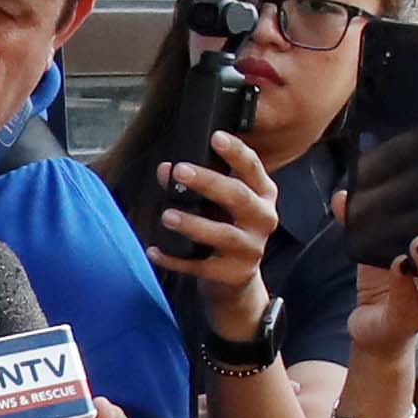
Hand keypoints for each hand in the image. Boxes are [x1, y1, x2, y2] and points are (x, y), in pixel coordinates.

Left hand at [151, 122, 292, 338]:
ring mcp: (251, 249)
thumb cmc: (226, 229)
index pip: (253, 168)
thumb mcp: (216, 205)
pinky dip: (176, 259)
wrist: (236, 281)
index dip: (236, 152)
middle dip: (209, 182)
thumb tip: (165, 169)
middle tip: (180, 171)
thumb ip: (193, 185)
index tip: (215, 137)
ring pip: (223, 234)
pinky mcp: (234, 274)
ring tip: (167, 216)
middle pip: (239, 197)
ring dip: (193, 224)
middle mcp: (263, 219)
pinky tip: (154, 251)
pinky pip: (202, 266)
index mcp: (262, 195)